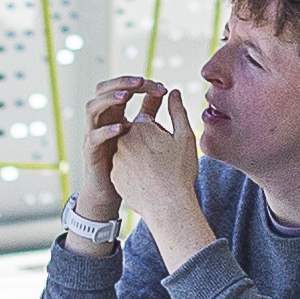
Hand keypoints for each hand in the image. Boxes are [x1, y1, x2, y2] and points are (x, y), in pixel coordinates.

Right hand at [76, 74, 165, 225]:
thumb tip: (165, 90)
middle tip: (140, 81)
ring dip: (108, 100)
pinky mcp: (90, 152)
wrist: (110, 192)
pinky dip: (105, 131)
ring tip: (126, 96)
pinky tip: (121, 128)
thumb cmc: (127, 161)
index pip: (121, 87)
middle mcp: (100, 119)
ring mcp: (92, 134)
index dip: (140, 84)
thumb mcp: (140, 131)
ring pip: (92, 109)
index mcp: (113, 112)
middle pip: (101, 90)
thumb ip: (149, 111)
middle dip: (120, 83)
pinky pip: (93, 138)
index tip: (162, 88)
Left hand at [102, 85, 206, 254]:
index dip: (159, 131)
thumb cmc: (180, 171)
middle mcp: (124, 140)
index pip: (146, 119)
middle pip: (136, 135)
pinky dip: (134, 173)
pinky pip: (124, 170)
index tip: (168, 142)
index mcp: (141, 127)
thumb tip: (172, 92)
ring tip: (157, 173)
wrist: (168, 206)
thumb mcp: (185, 137)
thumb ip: (177, 111)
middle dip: (148, 143)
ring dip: (140, 158)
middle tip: (164, 159)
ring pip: (129, 152)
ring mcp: (117, 159)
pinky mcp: (114, 176)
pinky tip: (147, 183)